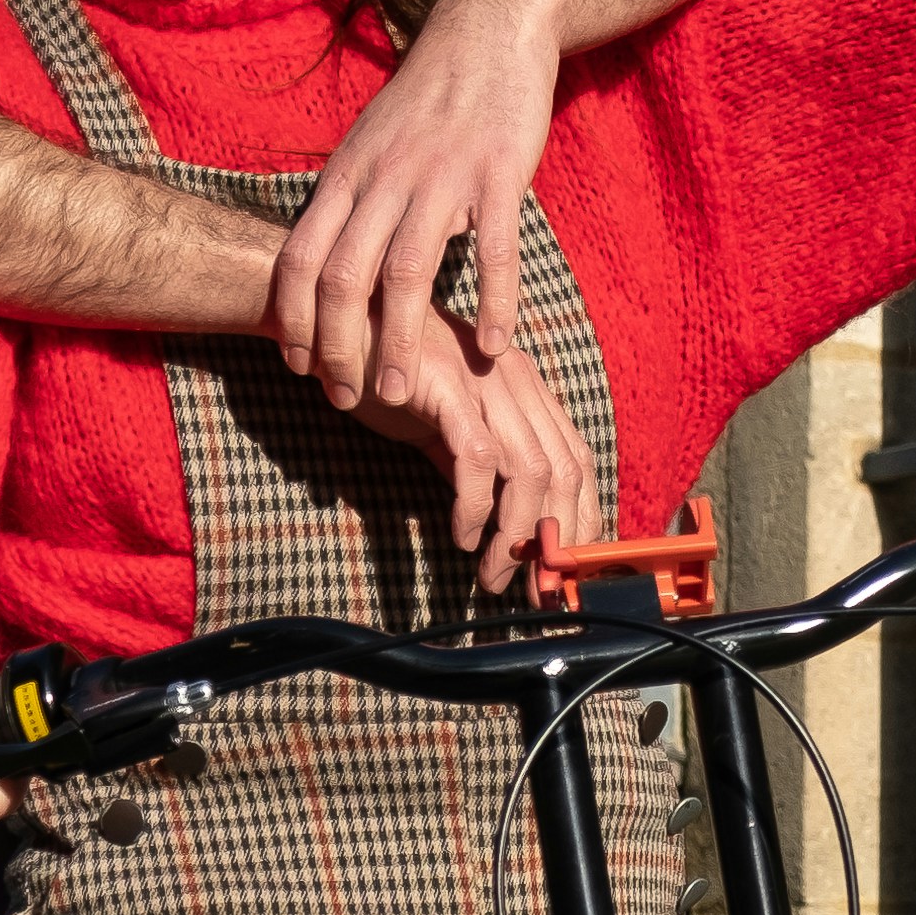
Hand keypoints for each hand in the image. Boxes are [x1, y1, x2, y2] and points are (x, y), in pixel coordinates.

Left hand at [264, 0, 565, 408]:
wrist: (487, 32)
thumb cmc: (427, 101)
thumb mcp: (369, 146)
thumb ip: (346, 204)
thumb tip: (320, 269)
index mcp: (348, 176)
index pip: (302, 258)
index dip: (295, 319)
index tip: (301, 368)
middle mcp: (385, 179)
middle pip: (345, 276)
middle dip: (339, 347)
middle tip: (346, 399)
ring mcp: (441, 177)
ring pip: (407, 273)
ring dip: (401, 343)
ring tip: (402, 397)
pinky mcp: (497, 174)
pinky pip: (493, 250)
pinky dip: (493, 302)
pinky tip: (492, 346)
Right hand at [360, 318, 602, 595]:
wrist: (334, 323)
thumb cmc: (387, 375)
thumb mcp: (444, 429)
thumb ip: (479, 470)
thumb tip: (504, 533)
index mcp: (525, 389)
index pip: (576, 459)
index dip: (581, 518)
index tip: (568, 569)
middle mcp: (516, 379)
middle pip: (565, 469)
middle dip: (558, 539)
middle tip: (539, 591)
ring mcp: (483, 378)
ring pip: (529, 468)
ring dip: (515, 534)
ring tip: (494, 576)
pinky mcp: (446, 383)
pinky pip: (476, 456)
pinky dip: (475, 506)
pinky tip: (462, 536)